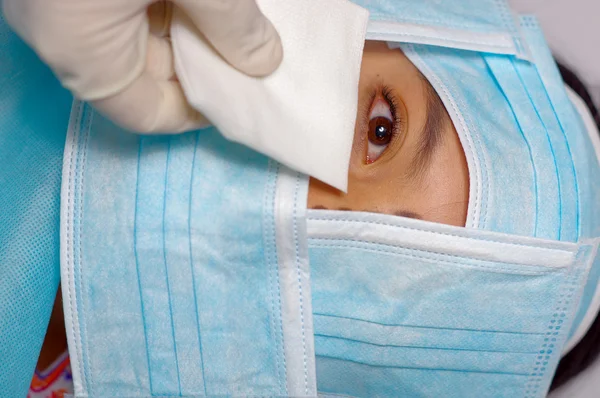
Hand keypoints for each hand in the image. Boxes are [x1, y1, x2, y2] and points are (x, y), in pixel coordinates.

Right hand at [3, 0, 282, 132]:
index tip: (242, 92)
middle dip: (202, 62)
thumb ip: (232, 25)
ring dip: (190, 27)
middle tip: (249, 48)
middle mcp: (66, 37)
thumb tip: (266, 62)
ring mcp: (63, 4)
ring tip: (235, 15)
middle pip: (148, 75)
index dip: (200, 111)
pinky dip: (168, 2)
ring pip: (140, 36)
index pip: (150, 114)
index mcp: (84, 54)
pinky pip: (126, 8)